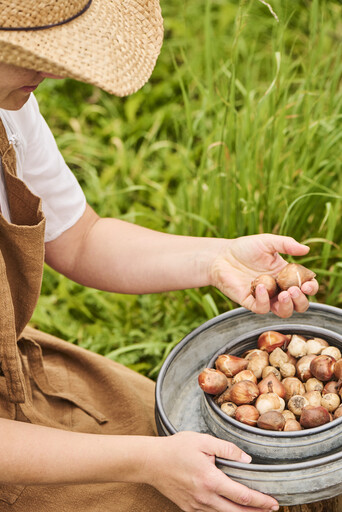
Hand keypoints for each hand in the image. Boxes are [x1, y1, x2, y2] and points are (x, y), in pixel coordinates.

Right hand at [144, 431, 278, 510]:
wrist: (151, 462)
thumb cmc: (176, 448)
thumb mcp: (202, 440)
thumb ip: (226, 449)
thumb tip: (247, 460)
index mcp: (210, 480)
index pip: (242, 496)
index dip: (261, 501)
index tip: (274, 503)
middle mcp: (205, 497)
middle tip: (272, 509)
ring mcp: (196, 506)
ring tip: (256, 510)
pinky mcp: (189, 508)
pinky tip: (231, 508)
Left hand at [209, 234, 317, 317]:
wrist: (221, 256)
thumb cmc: (245, 248)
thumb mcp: (268, 242)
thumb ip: (286, 244)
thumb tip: (306, 249)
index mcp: (286, 276)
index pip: (305, 287)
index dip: (310, 288)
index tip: (308, 284)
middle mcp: (278, 289)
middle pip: (298, 304)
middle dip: (301, 300)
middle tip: (295, 290)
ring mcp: (265, 298)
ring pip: (284, 312)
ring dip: (288, 305)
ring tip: (284, 293)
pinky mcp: (250, 302)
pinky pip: (262, 308)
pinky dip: (264, 300)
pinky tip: (261, 286)